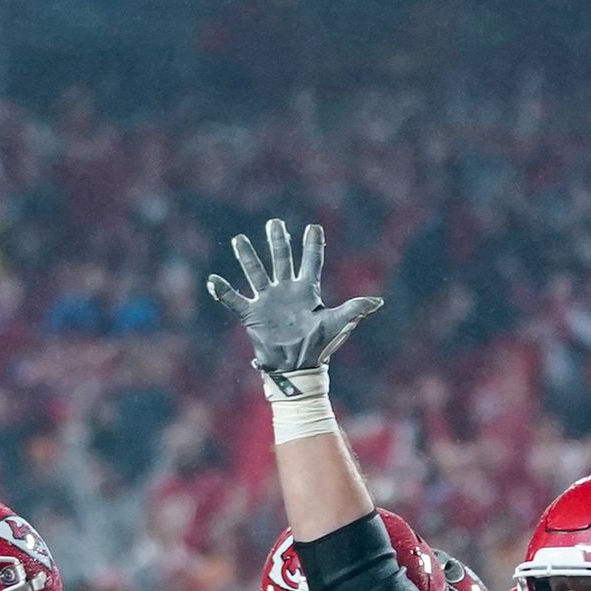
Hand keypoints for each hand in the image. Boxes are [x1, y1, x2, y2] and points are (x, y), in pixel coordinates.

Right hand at [205, 219, 381, 393]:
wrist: (297, 368)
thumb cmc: (318, 346)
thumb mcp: (336, 324)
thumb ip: (354, 309)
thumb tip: (378, 301)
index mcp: (306, 290)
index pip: (311, 261)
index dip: (313, 245)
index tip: (314, 227)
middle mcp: (286, 291)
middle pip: (281, 259)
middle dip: (278, 241)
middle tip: (274, 223)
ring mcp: (267, 301)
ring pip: (255, 273)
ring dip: (247, 257)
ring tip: (239, 239)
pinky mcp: (252, 315)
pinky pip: (234, 300)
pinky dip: (223, 291)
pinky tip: (213, 280)